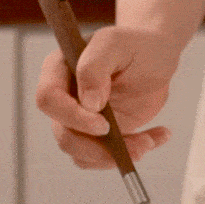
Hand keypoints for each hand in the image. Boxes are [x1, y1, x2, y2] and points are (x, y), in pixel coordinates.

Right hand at [35, 26, 181, 168]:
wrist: (156, 60)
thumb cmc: (136, 45)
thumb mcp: (117, 44)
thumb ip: (95, 66)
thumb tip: (88, 103)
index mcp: (58, 70)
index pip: (48, 99)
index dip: (72, 116)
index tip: (104, 125)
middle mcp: (64, 99)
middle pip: (64, 135)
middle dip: (98, 148)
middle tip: (137, 145)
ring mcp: (79, 122)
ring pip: (82, 154)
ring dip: (116, 156)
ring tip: (149, 141)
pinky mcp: (96, 138)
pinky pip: (103, 159)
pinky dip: (130, 155)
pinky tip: (154, 138)